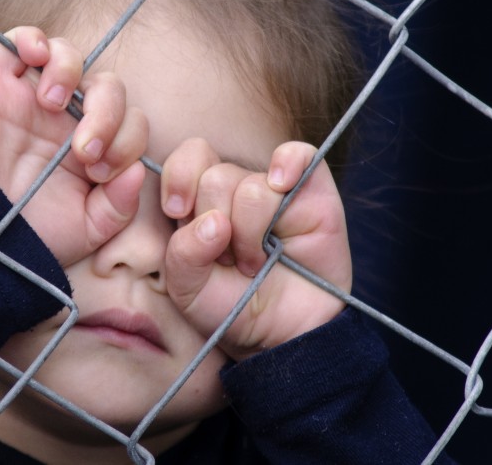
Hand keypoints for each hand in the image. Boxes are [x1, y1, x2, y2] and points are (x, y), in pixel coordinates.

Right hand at [0, 27, 149, 266]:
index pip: (132, 122)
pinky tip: (36, 59)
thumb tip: (138, 171)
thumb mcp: (86, 230)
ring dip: (72, 73)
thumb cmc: (28, 235)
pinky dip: (33, 38)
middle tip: (85, 150)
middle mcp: (68, 121)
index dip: (128, 140)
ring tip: (54, 105)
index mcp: (95, 150)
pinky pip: (19, 40)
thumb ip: (119, 205)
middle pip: (109, 87)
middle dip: (108, 115)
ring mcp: (33, 100)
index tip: (100, 173)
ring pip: (69, 56)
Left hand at [160, 139, 350, 360]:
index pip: (186, 160)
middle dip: (217, 223)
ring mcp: (277, 188)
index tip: (177, 212)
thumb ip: (182, 254)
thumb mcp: (188, 291)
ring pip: (253, 186)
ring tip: (256, 262)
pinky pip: (299, 155)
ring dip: (251, 234)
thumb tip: (213, 222)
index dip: (178, 179)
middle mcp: (238, 188)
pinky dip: (288, 165)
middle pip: (216, 177)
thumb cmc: (232, 309)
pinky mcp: (314, 193)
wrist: (281, 336)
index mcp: (201, 201)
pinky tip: (282, 186)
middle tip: (229, 261)